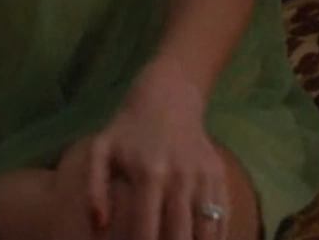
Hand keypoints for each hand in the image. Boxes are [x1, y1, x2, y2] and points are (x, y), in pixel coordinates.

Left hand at [85, 68, 228, 239]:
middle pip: (179, 235)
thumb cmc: (129, 128)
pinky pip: (223, 216)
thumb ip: (95, 188)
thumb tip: (99, 225)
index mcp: (149, 174)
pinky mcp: (219, 175)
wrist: (169, 93)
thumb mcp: (102, 150)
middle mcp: (180, 178)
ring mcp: (204, 177)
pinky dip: (217, 236)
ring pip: (207, 230)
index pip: (146, 230)